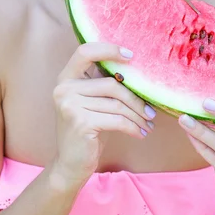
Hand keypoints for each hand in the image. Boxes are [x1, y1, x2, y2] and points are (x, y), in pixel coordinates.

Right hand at [53, 42, 155, 184]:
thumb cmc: (87, 130)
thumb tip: (135, 69)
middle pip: (111, 84)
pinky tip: (140, 133)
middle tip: (151, 111)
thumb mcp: (91, 103)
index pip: (84, 51)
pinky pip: (117, 120)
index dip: (108, 49)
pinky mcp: (80, 123)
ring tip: (148, 123)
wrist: (70, 164)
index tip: (131, 56)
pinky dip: (133, 127)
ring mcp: (70, 105)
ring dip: (138, 116)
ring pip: (117, 104)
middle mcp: (64, 89)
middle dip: (136, 98)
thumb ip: (102, 84)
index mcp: (65, 78)